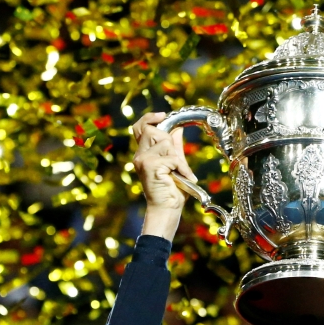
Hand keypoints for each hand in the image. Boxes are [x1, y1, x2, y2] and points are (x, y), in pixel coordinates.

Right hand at [133, 112, 196, 240]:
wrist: (167, 209)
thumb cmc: (172, 190)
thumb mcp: (176, 164)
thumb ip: (175, 146)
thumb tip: (178, 128)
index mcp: (143, 153)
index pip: (140, 126)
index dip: (150, 118)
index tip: (163, 115)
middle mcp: (140, 155)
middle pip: (151, 129)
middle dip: (168, 140)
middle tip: (174, 160)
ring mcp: (142, 160)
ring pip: (163, 140)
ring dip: (175, 155)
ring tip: (178, 171)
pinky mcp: (149, 166)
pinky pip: (172, 157)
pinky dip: (182, 167)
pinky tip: (183, 177)